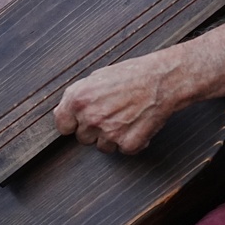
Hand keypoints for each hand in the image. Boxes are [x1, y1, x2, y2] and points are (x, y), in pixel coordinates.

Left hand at [54, 51, 180, 155]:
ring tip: (126, 117)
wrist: (161, 79)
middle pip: (83, 138)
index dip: (73, 123)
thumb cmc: (132, 74)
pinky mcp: (127, 143)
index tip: (80, 121)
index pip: (62, 125)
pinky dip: (132, 141)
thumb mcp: (96, 77)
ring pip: (103, 147)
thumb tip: (67, 111)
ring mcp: (109, 133)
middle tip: (112, 113)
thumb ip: (78, 97)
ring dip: (113, 137)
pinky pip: (124, 150)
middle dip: (95, 130)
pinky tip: (138, 124)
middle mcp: (90, 117)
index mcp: (78, 99)